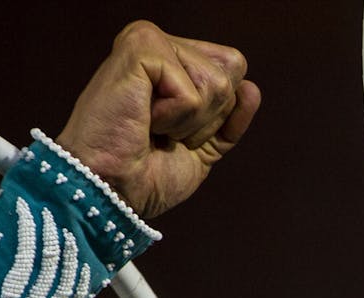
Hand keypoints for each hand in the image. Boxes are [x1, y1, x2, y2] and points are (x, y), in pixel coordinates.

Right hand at [55, 21, 260, 217]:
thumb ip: (229, 118)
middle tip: (163, 131)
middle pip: (232, 71)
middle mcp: (160, 44)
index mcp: (172, 63)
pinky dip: (175, 117)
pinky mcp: (140, 48)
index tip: (175, 133)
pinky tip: (143, 118)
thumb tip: (251, 87)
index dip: (217, 116)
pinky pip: (192, 91)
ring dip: (189, 121)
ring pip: (217, 81)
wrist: (112, 190)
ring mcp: (148, 41)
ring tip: (150, 125)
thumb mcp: (203, 149)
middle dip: (208, 117)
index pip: (233, 72)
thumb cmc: (145, 175)